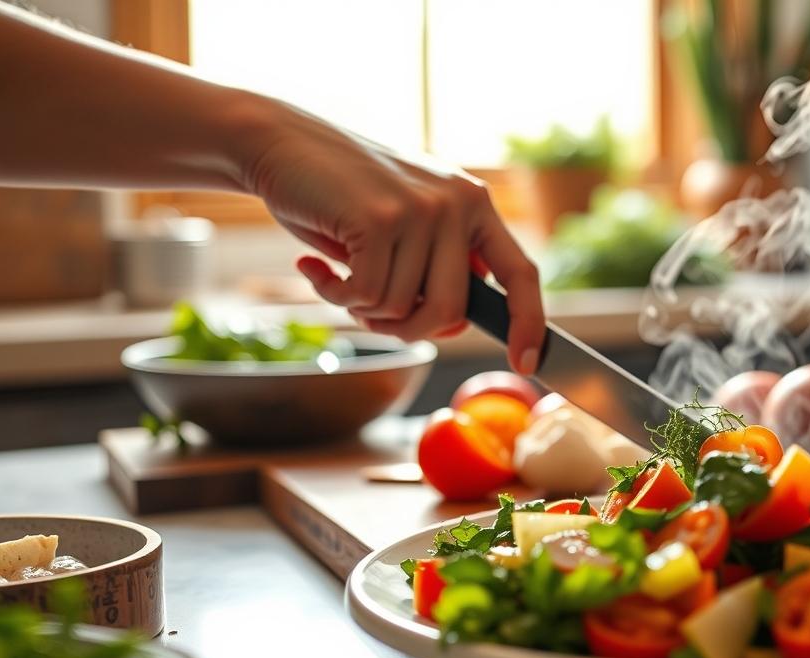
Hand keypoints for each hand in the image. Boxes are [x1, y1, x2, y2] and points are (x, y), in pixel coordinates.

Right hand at [237, 101, 543, 373]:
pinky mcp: (380, 218)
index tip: (527, 363)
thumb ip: (434, 270)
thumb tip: (453, 326)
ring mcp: (421, 209)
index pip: (521, 273)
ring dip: (361, 307)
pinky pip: (367, 295)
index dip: (529, 323)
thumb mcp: (405, 228)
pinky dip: (334, 293)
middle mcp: (458, 203)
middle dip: (407, 329)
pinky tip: (314, 265)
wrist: (280, 142)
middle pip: (450, 311)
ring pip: (402, 307)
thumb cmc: (341, 195)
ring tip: (337, 272)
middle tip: (368, 312)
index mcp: (474, 204)